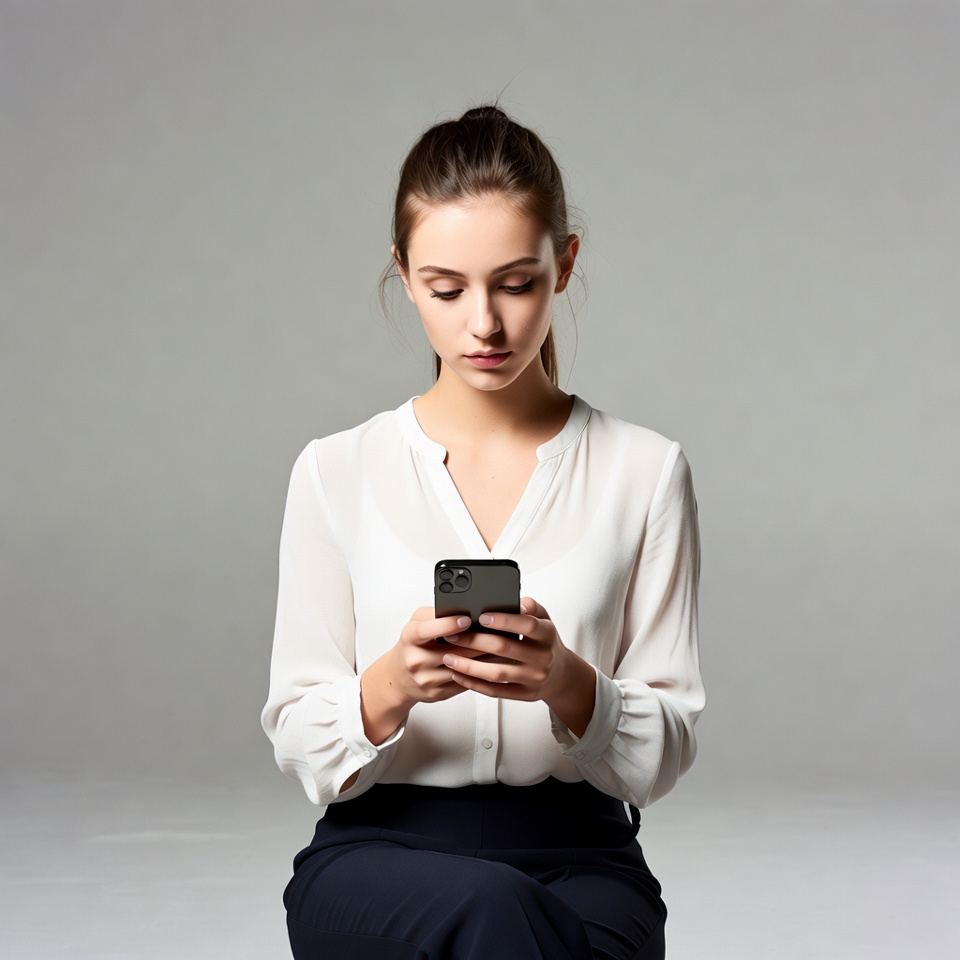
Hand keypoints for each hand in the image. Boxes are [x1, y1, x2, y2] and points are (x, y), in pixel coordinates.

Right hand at [358, 607, 486, 744]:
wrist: (398, 678)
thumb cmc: (412, 645)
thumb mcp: (417, 623)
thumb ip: (436, 614)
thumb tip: (462, 610)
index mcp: (410, 638)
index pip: (428, 630)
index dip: (449, 624)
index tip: (467, 619)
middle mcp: (416, 660)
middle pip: (453, 651)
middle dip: (478, 641)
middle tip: (498, 632)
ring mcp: (426, 679)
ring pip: (462, 668)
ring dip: (484, 659)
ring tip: (501, 648)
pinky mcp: (437, 693)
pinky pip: (464, 682)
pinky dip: (479, 673)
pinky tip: (491, 664)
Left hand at [438, 598, 596, 737]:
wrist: (560, 674)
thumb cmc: (544, 641)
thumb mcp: (544, 620)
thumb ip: (530, 607)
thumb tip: (517, 601)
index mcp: (547, 634)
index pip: (526, 625)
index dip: (504, 620)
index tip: (481, 616)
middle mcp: (542, 657)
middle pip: (504, 648)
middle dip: (474, 641)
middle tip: (452, 635)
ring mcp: (533, 678)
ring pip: (497, 673)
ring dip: (469, 666)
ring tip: (449, 657)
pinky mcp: (525, 695)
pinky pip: (496, 692)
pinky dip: (475, 684)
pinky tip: (458, 676)